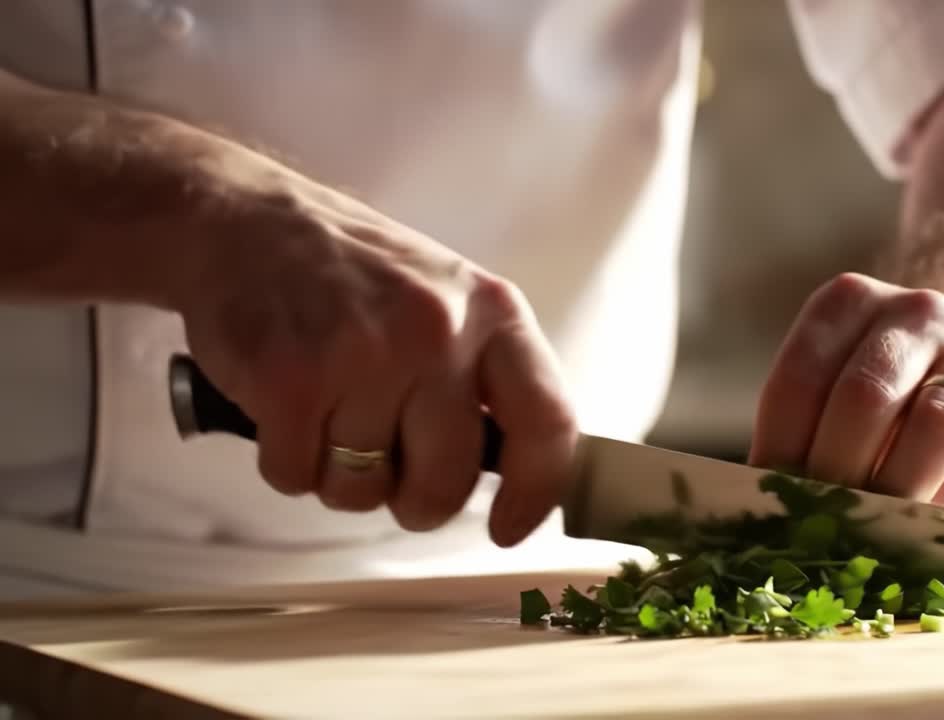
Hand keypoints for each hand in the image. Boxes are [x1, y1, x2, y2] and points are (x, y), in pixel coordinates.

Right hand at [176, 162, 575, 546]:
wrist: (240, 219)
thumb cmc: (352, 271)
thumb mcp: (446, 296)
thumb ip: (484, 372)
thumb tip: (513, 468)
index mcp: (491, 312)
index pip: (548, 422)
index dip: (534, 492)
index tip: (506, 527)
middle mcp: (436, 332)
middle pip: (447, 481)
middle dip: (414, 499)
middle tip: (386, 467)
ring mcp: (363, 356)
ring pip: (364, 490)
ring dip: (339, 474)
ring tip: (326, 411)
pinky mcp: (290, 381)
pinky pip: (297, 477)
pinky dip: (285, 461)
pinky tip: (284, 409)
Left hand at [749, 273, 943, 511]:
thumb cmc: (870, 399)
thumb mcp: (825, 390)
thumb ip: (795, 432)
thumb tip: (760, 501)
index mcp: (849, 302)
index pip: (801, 377)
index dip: (778, 445)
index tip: (766, 495)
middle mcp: (918, 316)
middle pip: (866, 397)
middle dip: (833, 470)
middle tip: (812, 522)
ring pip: (934, 426)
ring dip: (890, 491)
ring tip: (860, 532)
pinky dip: (940, 508)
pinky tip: (911, 532)